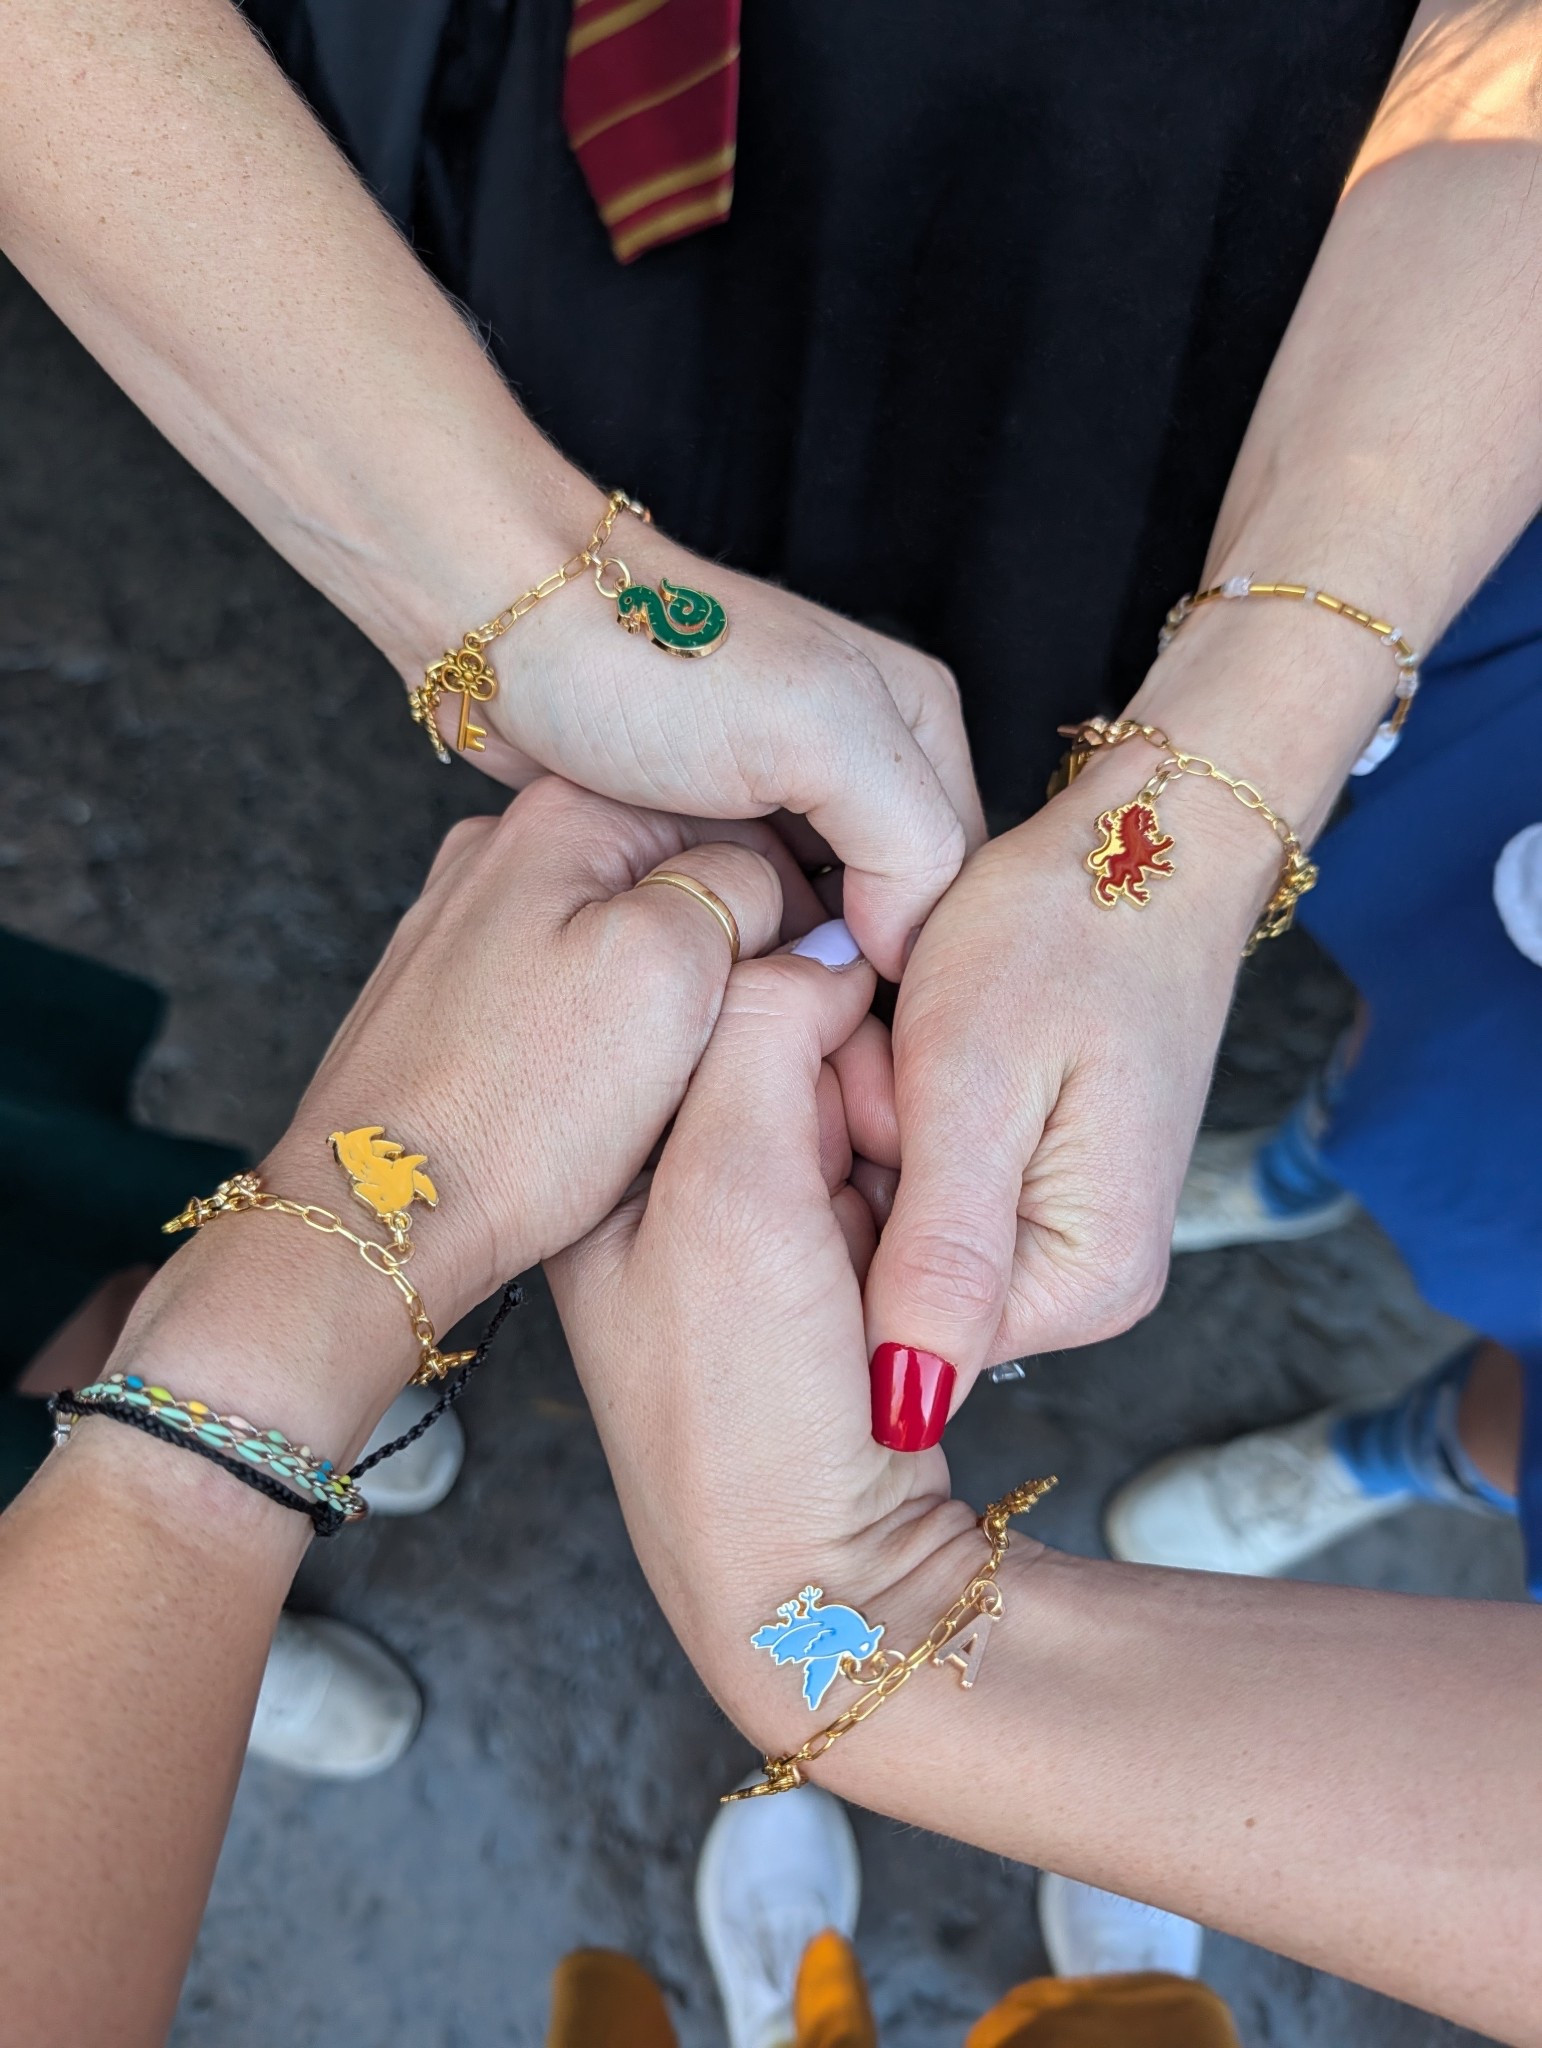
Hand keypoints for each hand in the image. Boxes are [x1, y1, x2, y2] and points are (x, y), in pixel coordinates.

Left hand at [121, 778, 821, 1453]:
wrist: (381, 1213)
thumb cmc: (514, 1112)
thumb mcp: (670, 971)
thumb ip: (747, 895)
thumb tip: (790, 901)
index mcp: (566, 813)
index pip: (742, 824)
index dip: (797, 916)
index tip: (805, 996)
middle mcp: (507, 847)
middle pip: (682, 879)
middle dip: (730, 957)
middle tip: (735, 1047)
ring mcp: (474, 922)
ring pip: (631, 941)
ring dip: (671, 1001)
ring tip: (666, 1082)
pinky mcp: (458, 996)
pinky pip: (573, 993)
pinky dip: (608, 1034)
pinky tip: (605, 1094)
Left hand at [431, 480, 986, 977]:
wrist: (505, 631)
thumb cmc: (649, 665)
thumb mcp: (818, 732)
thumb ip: (908, 837)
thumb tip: (911, 949)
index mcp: (919, 725)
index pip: (965, 883)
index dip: (926, 961)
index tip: (874, 1031)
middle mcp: (862, 762)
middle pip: (898, 908)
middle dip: (858, 971)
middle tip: (807, 1029)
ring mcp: (782, 799)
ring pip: (822, 923)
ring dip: (794, 969)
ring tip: (758, 1010)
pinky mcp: (709, 830)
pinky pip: (750, 916)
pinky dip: (739, 951)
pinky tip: (715, 982)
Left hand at [546, 943, 988, 1752]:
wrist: (818, 1588)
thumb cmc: (742, 1405)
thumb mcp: (730, 1186)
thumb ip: (762, 1034)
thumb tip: (817, 955)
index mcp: (601, 1149)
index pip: (707, 994)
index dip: (797, 1013)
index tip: (840, 1075)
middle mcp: (653, 1180)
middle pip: (778, 1050)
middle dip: (846, 1095)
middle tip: (853, 1184)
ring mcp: (731, 1229)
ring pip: (836, 1110)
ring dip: (884, 1149)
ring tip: (874, 1241)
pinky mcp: (805, 1273)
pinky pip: (872, 1178)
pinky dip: (901, 1197)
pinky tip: (894, 1261)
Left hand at [861, 743, 1285, 1441]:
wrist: (1137, 850)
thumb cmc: (1065, 934)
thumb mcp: (974, 1080)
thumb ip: (941, 1248)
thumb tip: (905, 1408)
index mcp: (1079, 1282)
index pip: (892, 1328)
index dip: (839, 1212)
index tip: (861, 1095)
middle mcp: (1074, 1287)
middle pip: (886, 1283)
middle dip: (853, 1169)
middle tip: (885, 1048)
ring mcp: (1050, 1243)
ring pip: (886, 1230)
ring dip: (864, 1136)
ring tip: (903, 1037)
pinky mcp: (1025, 1195)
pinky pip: (912, 1189)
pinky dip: (887, 1120)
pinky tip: (910, 1049)